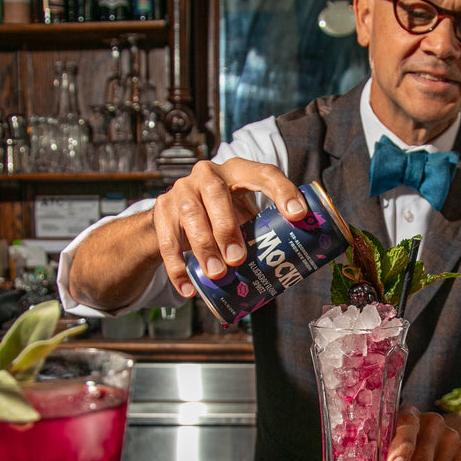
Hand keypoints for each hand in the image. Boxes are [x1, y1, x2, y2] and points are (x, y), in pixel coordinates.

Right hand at [151, 158, 308, 297]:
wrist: (179, 214)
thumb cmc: (225, 214)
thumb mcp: (246, 213)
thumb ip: (266, 230)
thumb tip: (297, 266)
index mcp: (237, 171)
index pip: (264, 173)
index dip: (282, 191)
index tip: (298, 215)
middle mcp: (207, 175)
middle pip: (216, 194)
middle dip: (227, 228)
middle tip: (238, 258)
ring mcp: (181, 191)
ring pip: (190, 215)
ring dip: (204, 247)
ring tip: (218, 274)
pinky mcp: (162, 212)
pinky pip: (167, 241)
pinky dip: (178, 268)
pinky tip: (190, 288)